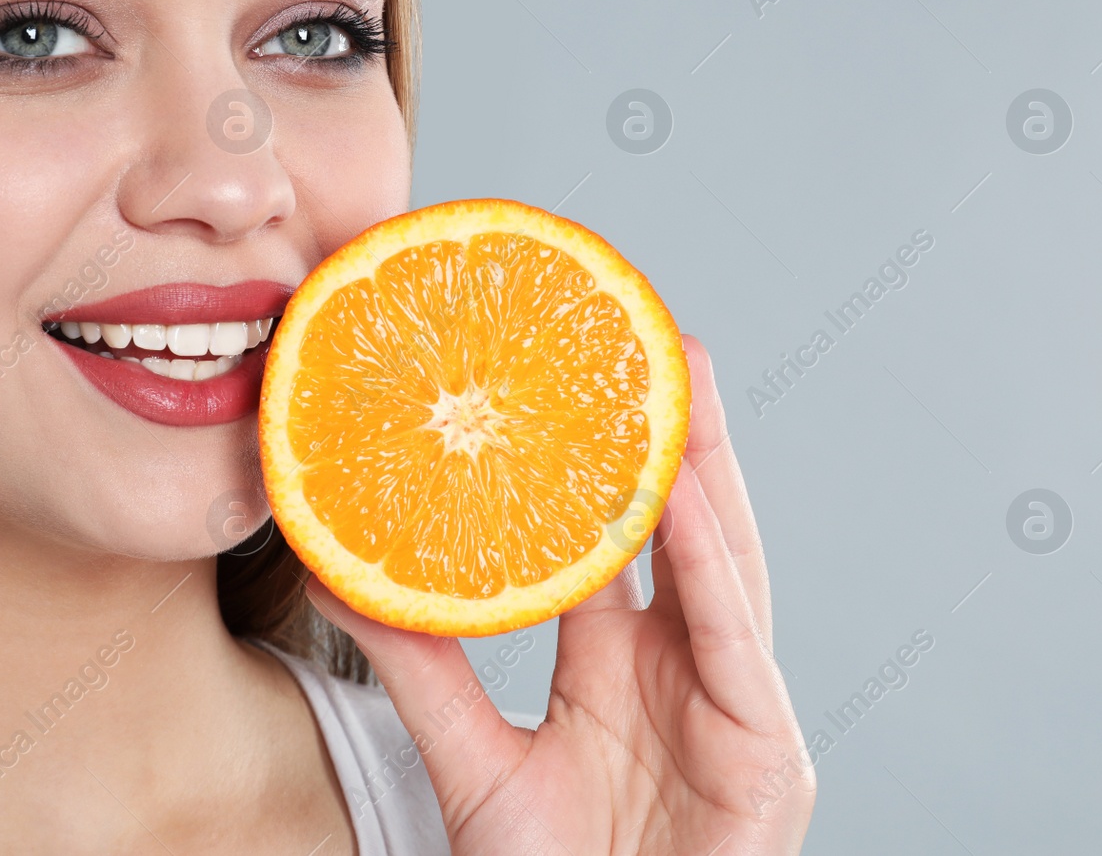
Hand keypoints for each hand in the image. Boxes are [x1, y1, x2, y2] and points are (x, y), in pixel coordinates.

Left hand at [305, 335, 814, 853]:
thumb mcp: (473, 761)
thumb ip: (421, 668)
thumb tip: (336, 574)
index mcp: (625, 664)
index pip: (620, 542)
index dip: (605, 462)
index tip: (570, 379)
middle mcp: (685, 668)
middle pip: (685, 529)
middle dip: (673, 437)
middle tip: (645, 339)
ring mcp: (733, 704)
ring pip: (722, 564)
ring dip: (705, 468)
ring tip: (676, 375)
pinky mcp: (764, 752)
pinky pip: (731, 643)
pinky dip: (707, 565)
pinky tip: (681, 494)